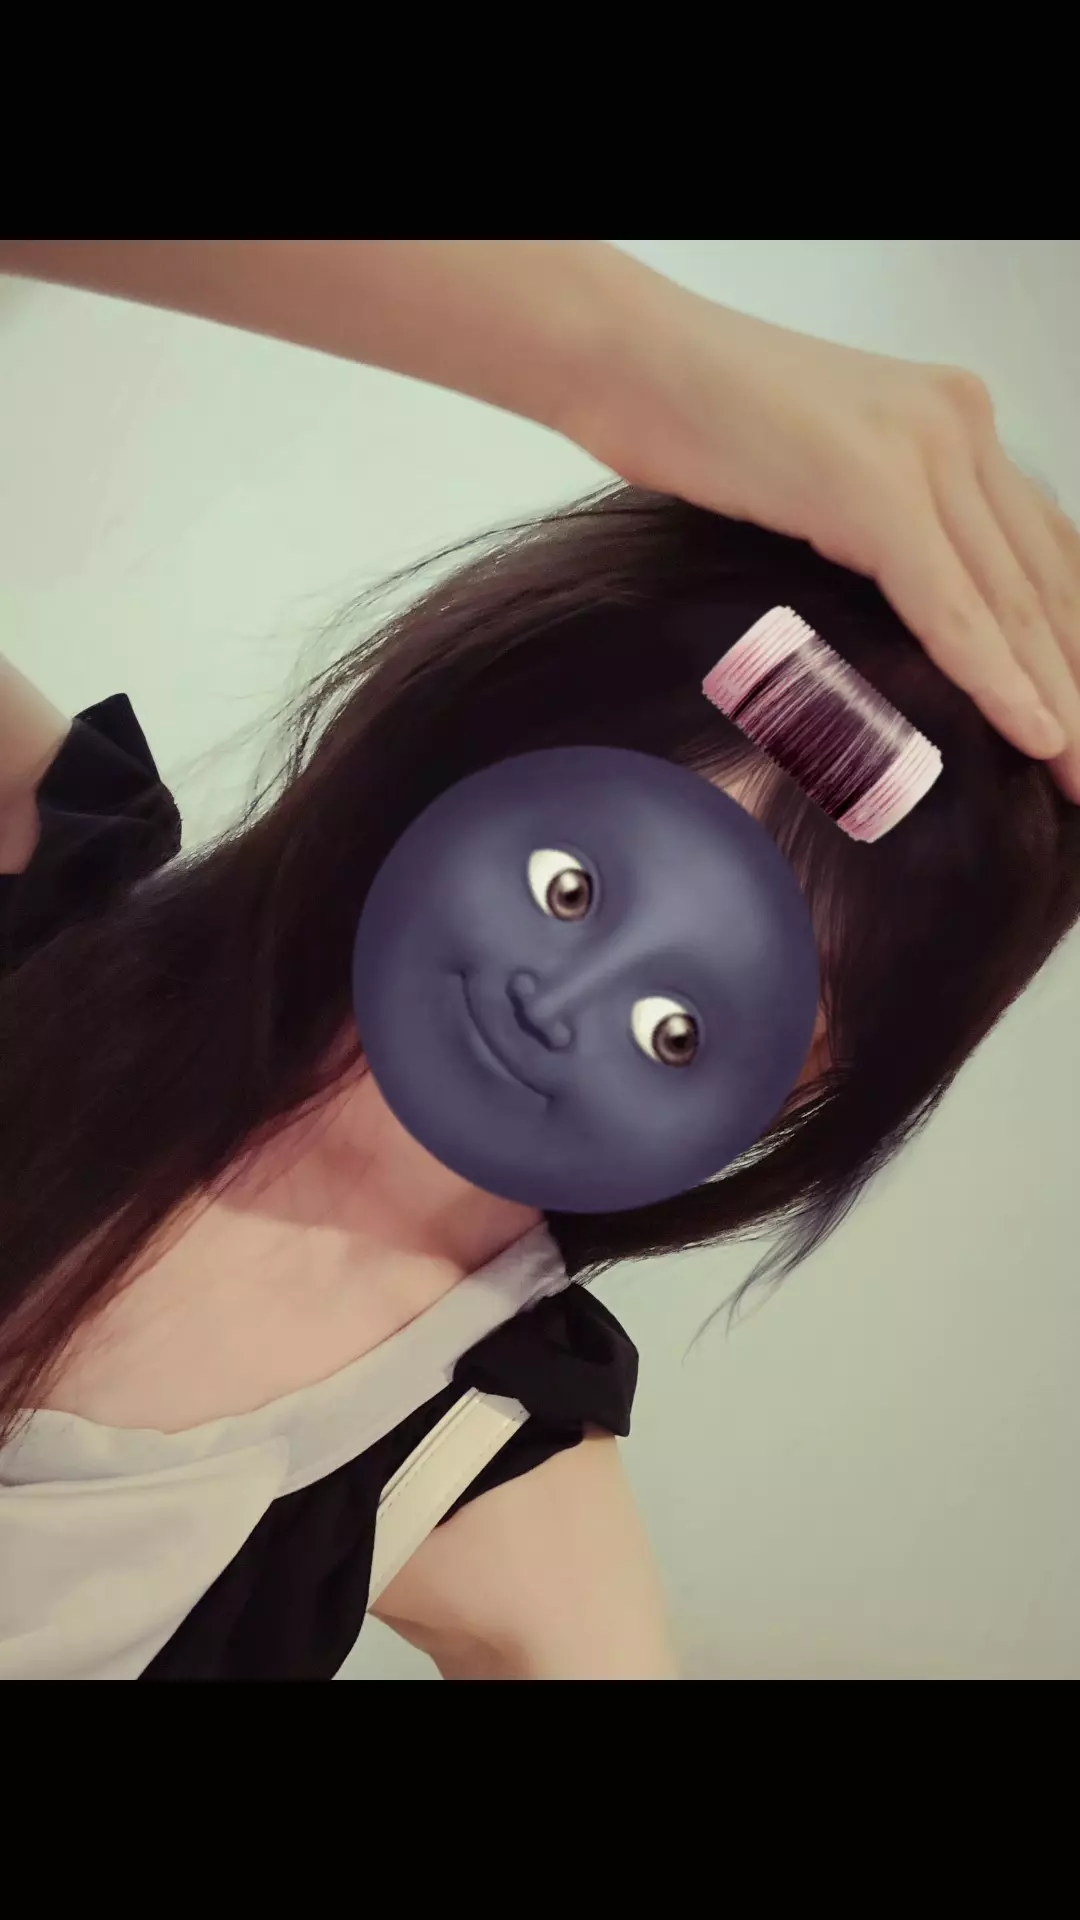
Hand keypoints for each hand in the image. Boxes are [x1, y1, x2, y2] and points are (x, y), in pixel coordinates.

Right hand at [569, 285, 1079, 799]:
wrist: (618, 358)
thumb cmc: (687, 420)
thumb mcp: (812, 477)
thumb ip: (873, 526)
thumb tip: (894, 615)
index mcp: (950, 421)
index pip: (1040, 551)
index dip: (1069, 642)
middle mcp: (958, 426)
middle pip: (1044, 582)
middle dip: (1076, 681)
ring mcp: (923, 451)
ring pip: (1012, 602)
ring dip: (1058, 698)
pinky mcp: (874, 489)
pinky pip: (951, 607)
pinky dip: (997, 679)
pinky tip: (1037, 733)